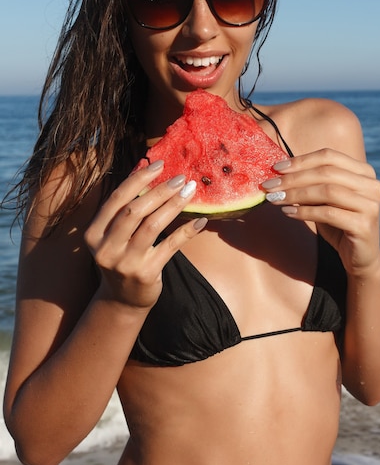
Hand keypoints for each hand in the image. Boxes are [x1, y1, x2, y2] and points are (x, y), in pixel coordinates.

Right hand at [84, 160, 206, 309]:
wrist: (122, 300)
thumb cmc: (122, 257)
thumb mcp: (114, 234)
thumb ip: (126, 206)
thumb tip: (144, 166)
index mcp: (94, 233)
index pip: (117, 199)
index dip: (138, 178)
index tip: (159, 164)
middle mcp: (106, 248)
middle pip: (134, 211)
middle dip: (159, 190)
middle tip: (180, 178)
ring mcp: (125, 263)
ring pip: (152, 226)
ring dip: (174, 205)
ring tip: (190, 191)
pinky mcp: (146, 274)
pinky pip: (170, 246)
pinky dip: (186, 231)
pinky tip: (200, 220)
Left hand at [262, 149, 379, 275]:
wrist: (359, 256)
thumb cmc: (338, 223)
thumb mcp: (323, 199)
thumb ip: (310, 183)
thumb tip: (278, 172)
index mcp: (363, 172)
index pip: (328, 156)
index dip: (300, 161)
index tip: (275, 168)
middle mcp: (371, 185)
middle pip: (326, 173)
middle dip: (293, 178)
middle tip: (269, 185)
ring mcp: (370, 204)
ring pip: (327, 191)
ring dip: (296, 194)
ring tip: (275, 199)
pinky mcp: (364, 225)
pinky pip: (328, 213)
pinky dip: (305, 212)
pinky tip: (288, 212)